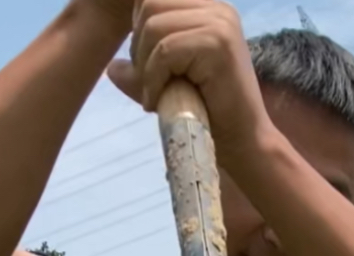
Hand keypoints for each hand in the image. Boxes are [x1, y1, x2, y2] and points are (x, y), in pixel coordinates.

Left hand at [106, 0, 272, 166]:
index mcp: (208, 10)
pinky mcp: (218, 43)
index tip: (147, 67)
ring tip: (156, 95)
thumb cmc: (209, 115)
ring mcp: (220, 23)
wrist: (242, 143)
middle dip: (138, 47)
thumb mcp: (167, 86)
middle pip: (149, 5)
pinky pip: (165, 51)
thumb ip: (142, 71)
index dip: (138, 30)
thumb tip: (112, 67)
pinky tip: (158, 102)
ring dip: (145, 66)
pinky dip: (153, 79)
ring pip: (153, 26)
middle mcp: (218, 9)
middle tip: (149, 84)